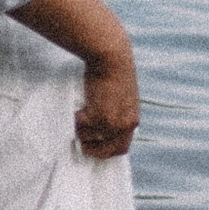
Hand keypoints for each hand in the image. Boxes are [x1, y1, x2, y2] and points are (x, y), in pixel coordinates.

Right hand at [74, 40, 137, 158]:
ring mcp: (110, 123)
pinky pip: (80, 126)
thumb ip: (118, 113)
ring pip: (89, 137)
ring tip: (81, 114)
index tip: (96, 146)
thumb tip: (103, 125)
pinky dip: (76, 119)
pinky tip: (79, 106)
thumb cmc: (115, 71)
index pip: (122, 147)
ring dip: (82, 129)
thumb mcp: (123, 98)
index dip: (107, 150)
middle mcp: (124, 126)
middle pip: (108, 151)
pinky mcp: (96, 117)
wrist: (112, 58)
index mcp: (132, 121)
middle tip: (83, 144)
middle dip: (93, 150)